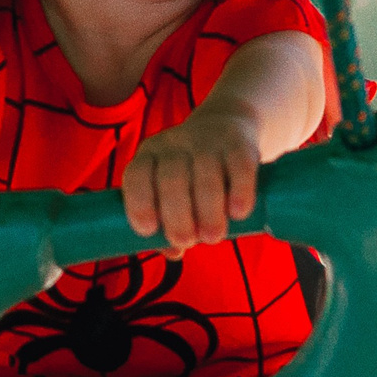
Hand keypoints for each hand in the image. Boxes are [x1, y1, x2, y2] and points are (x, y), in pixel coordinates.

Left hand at [122, 107, 261, 254]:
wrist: (229, 124)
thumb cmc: (192, 172)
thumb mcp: (172, 191)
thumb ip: (168, 224)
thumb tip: (172, 252)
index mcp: (149, 156)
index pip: (137, 175)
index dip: (139, 203)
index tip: (148, 231)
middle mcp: (175, 145)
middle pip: (172, 178)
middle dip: (178, 215)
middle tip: (188, 242)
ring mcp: (207, 142)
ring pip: (206, 174)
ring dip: (209, 211)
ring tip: (212, 237)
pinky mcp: (239, 144)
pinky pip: (239, 166)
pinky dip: (240, 191)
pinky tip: (238, 213)